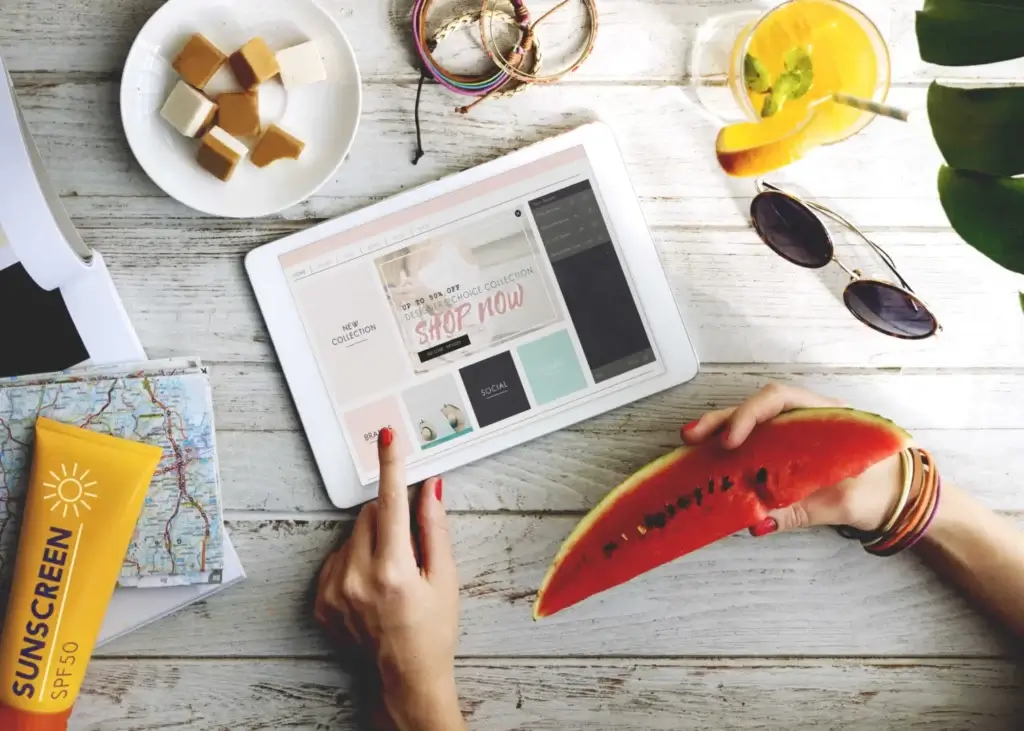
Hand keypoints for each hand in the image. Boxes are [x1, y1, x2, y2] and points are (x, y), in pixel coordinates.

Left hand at [314, 428, 464, 730]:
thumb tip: (430, 488)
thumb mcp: (445, 578)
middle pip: (369, 514)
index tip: (386, 436)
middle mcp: (357, 578)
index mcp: (394, 570)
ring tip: (388, 577)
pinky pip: (335, 558)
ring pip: (352, 535)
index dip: (391, 464)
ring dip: (371, 541)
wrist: (404, 677)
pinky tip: (369, 589)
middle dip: (389, 519)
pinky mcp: (320, 600)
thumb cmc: (432, 631)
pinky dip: (353, 562)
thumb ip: (434, 528)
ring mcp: (334, 590)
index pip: (391, 502)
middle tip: (406, 550)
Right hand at [681, 383, 902, 535]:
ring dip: (725, 430)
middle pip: (759, 408)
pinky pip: (762, 442)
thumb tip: (756, 522)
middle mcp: (810, 416)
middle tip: (692, 436)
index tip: (731, 440)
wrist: (909, 498)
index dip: (749, 415)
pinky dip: (738, 448)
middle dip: (723, 420)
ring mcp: (801, 432)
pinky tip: (716, 459)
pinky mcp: (795, 450)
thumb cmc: (885, 490)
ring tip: (693, 443)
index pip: (779, 400)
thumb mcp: (844, 502)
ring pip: (757, 423)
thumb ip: (800, 510)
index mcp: (828, 416)